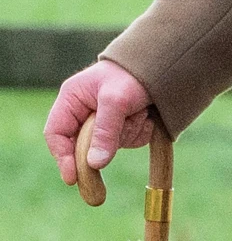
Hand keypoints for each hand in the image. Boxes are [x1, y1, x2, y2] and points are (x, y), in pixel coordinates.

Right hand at [45, 61, 154, 185]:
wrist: (165, 62)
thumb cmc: (132, 73)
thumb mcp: (117, 100)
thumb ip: (105, 131)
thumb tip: (94, 165)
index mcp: (72, 100)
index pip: (56, 134)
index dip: (62, 157)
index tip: (72, 178)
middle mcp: (84, 112)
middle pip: (83, 146)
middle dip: (107, 143)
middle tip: (124, 133)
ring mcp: (104, 121)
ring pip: (109, 146)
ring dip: (128, 132)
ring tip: (140, 111)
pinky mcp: (122, 126)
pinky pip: (128, 141)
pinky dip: (140, 131)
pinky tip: (148, 115)